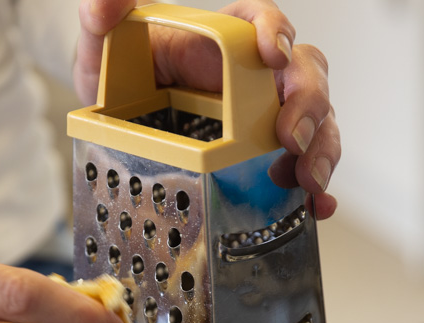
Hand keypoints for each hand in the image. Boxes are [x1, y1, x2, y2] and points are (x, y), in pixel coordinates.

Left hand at [75, 0, 339, 218]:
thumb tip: (103, 4)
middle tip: (292, 137)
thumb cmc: (121, 71)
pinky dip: (315, 184)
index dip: (273, 32)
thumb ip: (103, 14)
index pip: (260, 19)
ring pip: (316, 117)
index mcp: (222, 36)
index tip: (269, 56)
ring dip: (320, 148)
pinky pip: (301, 161)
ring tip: (309, 180)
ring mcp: (265, 111)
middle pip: (303, 71)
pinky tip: (316, 203)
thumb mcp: (104, 42)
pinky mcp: (264, 149)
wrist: (115, 113)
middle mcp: (253, 71)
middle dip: (308, 103)